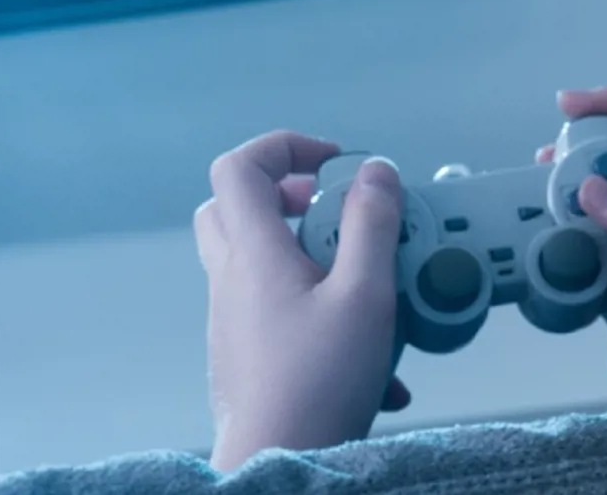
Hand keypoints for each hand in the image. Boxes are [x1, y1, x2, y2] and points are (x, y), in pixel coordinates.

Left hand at [193, 131, 410, 470]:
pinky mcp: (245, 353)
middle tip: (331, 209)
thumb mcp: (366, 294)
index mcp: (254, 254)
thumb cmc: (318, 383)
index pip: (240, 168)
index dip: (285, 147)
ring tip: (363, 280)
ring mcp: (233, 319)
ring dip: (306, 252)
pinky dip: (315, 306)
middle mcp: (233, 281)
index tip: (335, 164)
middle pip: (232, 208)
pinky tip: (370, 349)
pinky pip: (273, 308)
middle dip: (286, 196)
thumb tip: (375, 172)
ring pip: (254, 259)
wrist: (278, 460)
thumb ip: (372, 226)